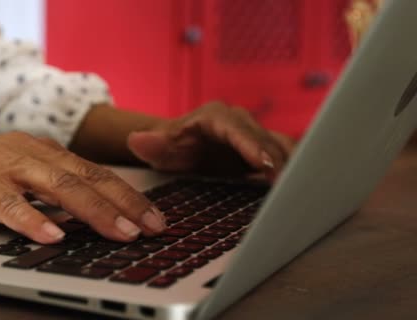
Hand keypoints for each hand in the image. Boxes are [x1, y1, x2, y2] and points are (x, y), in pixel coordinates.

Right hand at [0, 132, 165, 243]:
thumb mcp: (24, 173)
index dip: (128, 195)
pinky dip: (31, 219)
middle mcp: (31, 154)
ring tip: (118, 231)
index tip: (154, 217)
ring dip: (91, 210)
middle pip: (86, 178)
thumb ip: (55, 190)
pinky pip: (7, 203)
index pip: (96, 173)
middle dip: (123, 203)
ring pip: (56, 187)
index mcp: (46, 152)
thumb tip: (95, 215)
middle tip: (151, 226)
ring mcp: (4, 166)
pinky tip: (51, 236)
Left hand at [127, 101, 294, 177]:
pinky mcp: (265, 151)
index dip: (251, 144)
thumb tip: (136, 140)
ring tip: (304, 189)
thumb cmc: (170, 147)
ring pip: (281, 147)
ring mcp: (255, 136)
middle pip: (265, 138)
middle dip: (279, 160)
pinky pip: (286, 158)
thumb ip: (151, 144)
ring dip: (293, 166)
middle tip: (292, 184)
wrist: (180, 147)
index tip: (263, 163)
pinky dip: (295, 172)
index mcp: (215, 117)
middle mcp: (240, 122)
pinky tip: (302, 192)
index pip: (236, 128)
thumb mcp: (158, 147)